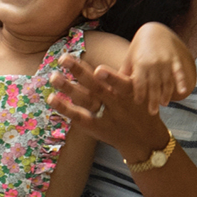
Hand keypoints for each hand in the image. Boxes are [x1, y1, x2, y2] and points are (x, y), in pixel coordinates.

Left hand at [47, 53, 172, 161]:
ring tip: (53, 76)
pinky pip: (78, 117)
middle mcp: (117, 104)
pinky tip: (51, 98)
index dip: (111, 78)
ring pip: (85, 101)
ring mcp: (106, 116)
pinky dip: (65, 108)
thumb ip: (122, 77)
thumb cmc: (140, 108)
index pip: (121, 84)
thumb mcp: (139, 92)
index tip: (98, 69)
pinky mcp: (95, 127)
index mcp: (130, 92)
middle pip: (97, 88)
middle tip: (63, 58)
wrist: (146, 140)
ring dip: (68, 88)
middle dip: (80, 72)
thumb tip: (103, 55)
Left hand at [122, 22, 195, 113]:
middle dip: (153, 99)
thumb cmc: (139, 48)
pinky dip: (181, 82)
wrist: (155, 31)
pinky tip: (183, 92)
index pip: (140, 82)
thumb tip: (111, 88)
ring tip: (163, 104)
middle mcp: (153, 63)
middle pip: (153, 85)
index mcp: (140, 63)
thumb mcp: (129, 59)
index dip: (139, 93)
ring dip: (166, 94)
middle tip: (152, 112)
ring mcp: (166, 62)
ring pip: (167, 81)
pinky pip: (179, 73)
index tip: (138, 103)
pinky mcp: (175, 60)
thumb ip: (124, 74)